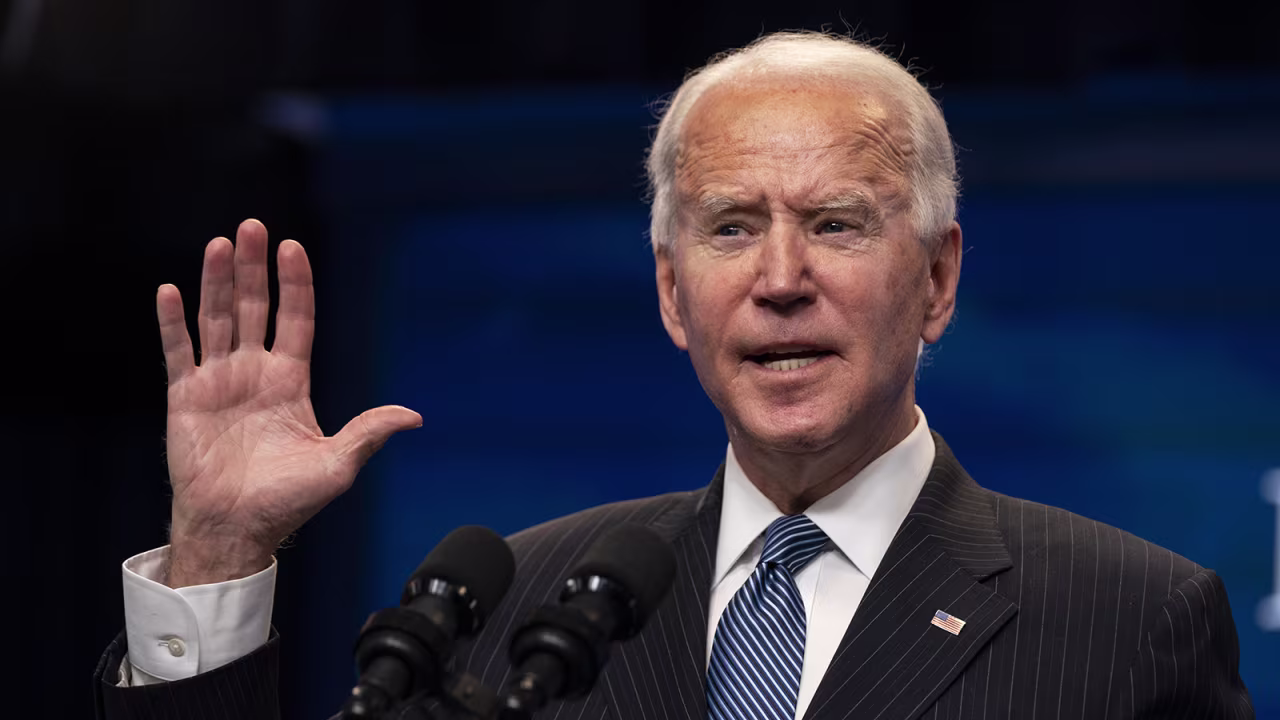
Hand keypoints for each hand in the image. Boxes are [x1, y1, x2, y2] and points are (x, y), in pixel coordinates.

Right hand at [156, 219, 420, 586]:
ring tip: (220, 245)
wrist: (236, 529)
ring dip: (216, 282)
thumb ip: (369, 432)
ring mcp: (218, 382)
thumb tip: (414, 416)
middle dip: (254, 269)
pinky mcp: (184, 398)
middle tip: (254, 228)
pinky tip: (171, 290)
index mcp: (291, 382)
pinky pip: (178, 352)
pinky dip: (173, 322)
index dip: (294, 284)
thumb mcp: (337, 464)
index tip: (293, 248)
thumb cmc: (287, 501)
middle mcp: (254, 373)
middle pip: (254, 308)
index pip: (296, 319)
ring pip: (216, 319)